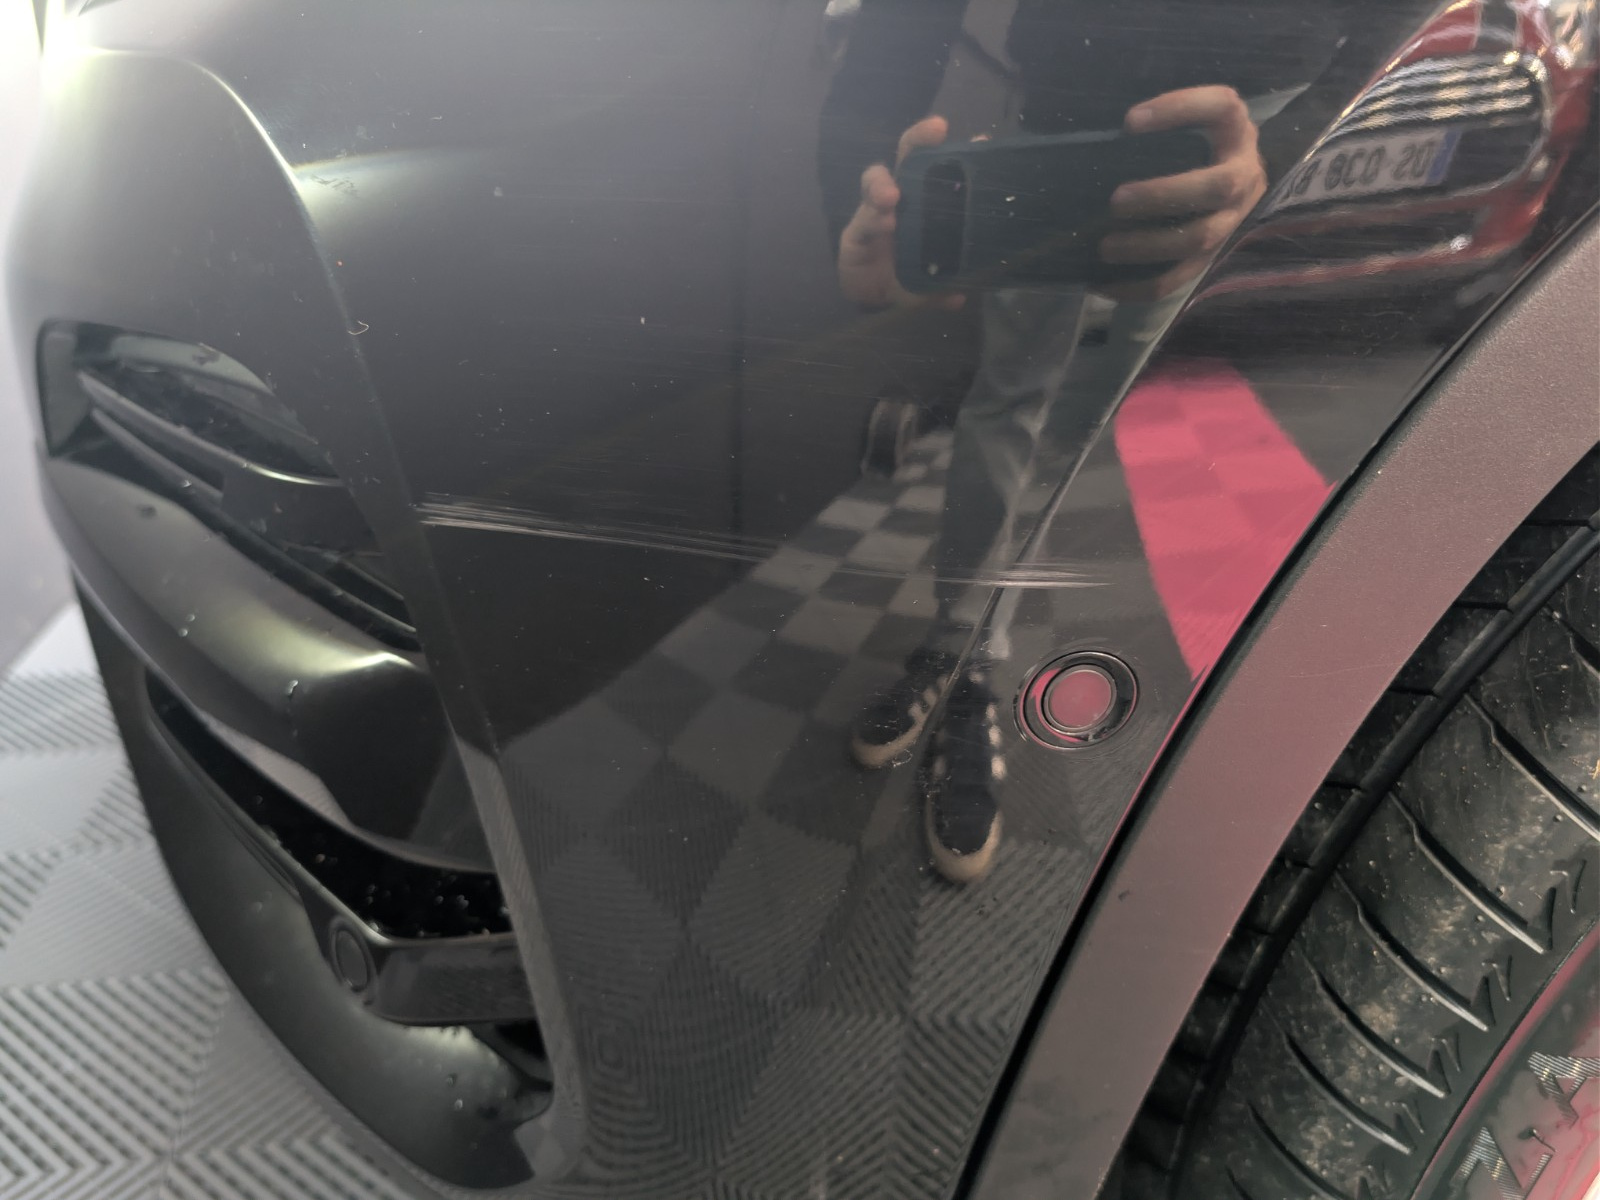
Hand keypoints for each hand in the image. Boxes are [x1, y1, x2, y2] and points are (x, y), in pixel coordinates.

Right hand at [838, 116, 965, 310]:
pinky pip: (862, 220)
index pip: (942, 169)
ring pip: (876, 180)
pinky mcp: (855, 231)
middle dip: (921, 137)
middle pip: (908, 154)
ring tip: (892, 197)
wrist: (874, 299)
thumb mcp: (931, 285)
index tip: (982, 142)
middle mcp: (902, 197)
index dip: (960, 153)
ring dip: (883, 184)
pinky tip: (883, 223)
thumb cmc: (908, 278)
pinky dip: (872, 218)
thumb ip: (945, 286)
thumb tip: (958, 296)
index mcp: (927, 201)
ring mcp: (876, 211)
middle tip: (937, 128)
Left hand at [1097, 86, 1266, 300]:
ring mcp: (1234, 219)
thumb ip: (1159, 126)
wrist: (1237, 185)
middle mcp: (1244, 174)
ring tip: (1105, 248)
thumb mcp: (1191, 125)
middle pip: (1216, 187)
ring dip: (1149, 246)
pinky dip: (1141, 287)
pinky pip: (1182, 277)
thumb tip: (1095, 134)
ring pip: (1200, 239)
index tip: (1130, 121)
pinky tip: (1104, 285)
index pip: (1220, 107)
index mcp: (1235, 130)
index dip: (1179, 110)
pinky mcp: (1216, 255)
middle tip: (1115, 202)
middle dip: (1163, 195)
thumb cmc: (1198, 147)